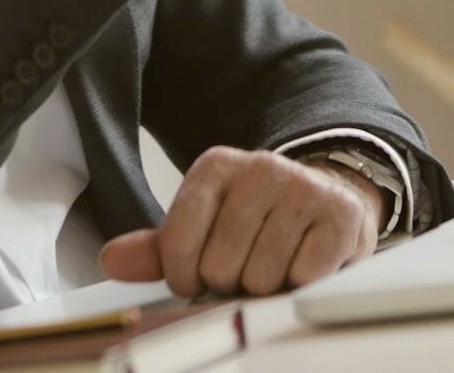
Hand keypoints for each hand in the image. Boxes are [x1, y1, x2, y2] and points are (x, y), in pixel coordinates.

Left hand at [97, 147, 381, 296]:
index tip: (200, 274)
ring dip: (268, 286)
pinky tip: (305, 261)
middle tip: (248, 264)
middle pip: (220, 266)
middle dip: (232, 281)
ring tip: (277, 263)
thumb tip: (112, 259)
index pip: (176, 245)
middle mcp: (260, 167)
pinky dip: (302, 284)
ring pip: (263, 277)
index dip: (185, 277)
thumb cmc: (256, 221)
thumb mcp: (203, 228)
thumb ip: (157, 247)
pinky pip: (305, 278)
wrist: (325, 199)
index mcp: (215, 167)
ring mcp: (303, 187)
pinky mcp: (341, 214)